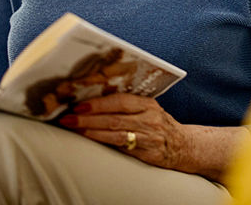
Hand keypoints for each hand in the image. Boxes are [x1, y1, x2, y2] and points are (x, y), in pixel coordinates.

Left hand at [58, 93, 247, 181]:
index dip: (98, 102)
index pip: (120, 100)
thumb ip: (126, 104)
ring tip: (74, 128)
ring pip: (116, 132)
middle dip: (88, 117)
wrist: (182, 146)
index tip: (79, 104)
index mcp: (148, 103)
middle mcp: (149, 118)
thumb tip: (93, 98)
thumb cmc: (158, 124)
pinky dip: (103, 142)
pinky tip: (90, 139)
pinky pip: (121, 147)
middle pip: (114, 117)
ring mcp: (148, 136)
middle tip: (68, 118)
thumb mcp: (147, 109)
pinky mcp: (147, 153)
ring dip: (91, 130)